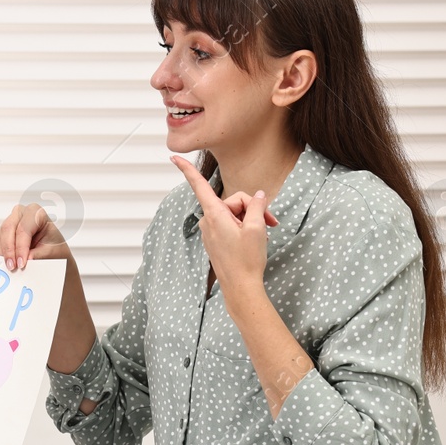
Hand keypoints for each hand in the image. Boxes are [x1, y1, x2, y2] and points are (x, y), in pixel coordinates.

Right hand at [0, 202, 70, 271]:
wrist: (52, 254)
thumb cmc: (55, 248)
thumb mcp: (52, 251)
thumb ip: (40, 254)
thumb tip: (28, 258)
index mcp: (36, 213)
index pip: (24, 229)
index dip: (21, 247)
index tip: (22, 263)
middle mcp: (21, 214)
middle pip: (8, 228)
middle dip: (8, 250)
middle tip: (12, 267)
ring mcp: (10, 223)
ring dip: (2, 254)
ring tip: (9, 268)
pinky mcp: (2, 234)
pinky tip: (4, 265)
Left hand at [170, 155, 278, 303]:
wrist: (241, 288)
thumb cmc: (247, 259)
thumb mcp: (257, 227)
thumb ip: (257, 205)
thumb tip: (259, 195)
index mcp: (214, 214)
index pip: (199, 186)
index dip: (186, 170)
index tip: (173, 156)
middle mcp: (209, 221)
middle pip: (234, 201)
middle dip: (254, 207)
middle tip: (272, 222)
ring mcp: (212, 232)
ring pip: (235, 213)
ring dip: (252, 219)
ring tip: (266, 233)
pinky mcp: (216, 240)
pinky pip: (232, 225)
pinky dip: (246, 228)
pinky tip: (257, 239)